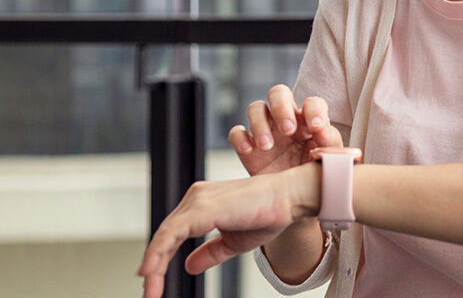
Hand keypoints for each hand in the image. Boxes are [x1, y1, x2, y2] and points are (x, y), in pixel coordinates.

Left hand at [137, 164, 318, 297]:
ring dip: (154, 265)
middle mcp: (196, 197)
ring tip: (150, 288)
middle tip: (150, 292)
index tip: (153, 282)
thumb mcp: (234, 242)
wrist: (289, 199)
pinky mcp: (201, 208)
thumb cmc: (269, 214)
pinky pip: (171, 233)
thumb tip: (188, 266)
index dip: (161, 258)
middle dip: (154, 266)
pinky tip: (150, 271)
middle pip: (165, 235)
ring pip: (164, 235)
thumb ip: (210, 252)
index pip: (173, 233)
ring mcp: (197, 200)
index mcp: (202, 203)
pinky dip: (157, 253)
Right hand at [228, 84, 342, 176]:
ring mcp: (265, 131)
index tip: (315, 126)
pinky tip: (249, 150)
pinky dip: (240, 138)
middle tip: (288, 130)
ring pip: (255, 108)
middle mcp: (286, 120)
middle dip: (282, 107)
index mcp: (309, 121)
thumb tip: (322, 129)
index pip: (312, 103)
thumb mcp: (328, 159)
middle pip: (278, 93)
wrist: (296, 200)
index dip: (314, 109)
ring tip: (267, 145)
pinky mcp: (248, 147)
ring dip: (260, 123)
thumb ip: (328, 142)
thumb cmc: (315, 175)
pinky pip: (237, 133)